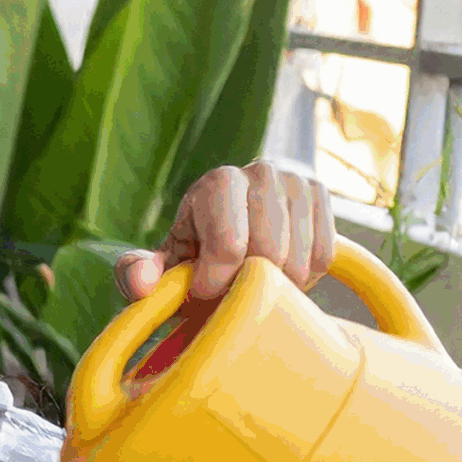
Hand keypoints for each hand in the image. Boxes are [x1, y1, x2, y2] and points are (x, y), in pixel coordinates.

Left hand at [116, 161, 336, 302]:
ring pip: (301, 260)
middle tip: (231, 289)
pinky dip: (305, 278)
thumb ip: (137, 275)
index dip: (216, 281)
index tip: (203, 290)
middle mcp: (262, 171)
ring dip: (277, 286)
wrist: (235, 236)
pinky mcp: (324, 198)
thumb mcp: (160, 267)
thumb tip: (141, 284)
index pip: (229, 244)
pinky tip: (281, 272)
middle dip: (247, 285)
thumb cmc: (192, 256)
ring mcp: (298, 181)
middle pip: (270, 252)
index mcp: (218, 183)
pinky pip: (324, 258)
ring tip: (253, 282)